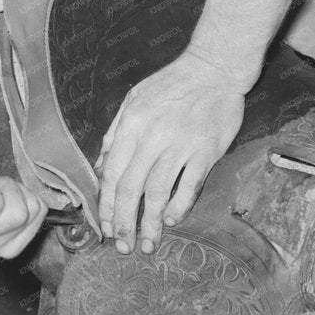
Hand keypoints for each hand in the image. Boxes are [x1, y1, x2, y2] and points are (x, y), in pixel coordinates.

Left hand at [96, 52, 244, 254]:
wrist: (213, 69)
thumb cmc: (170, 85)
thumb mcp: (133, 101)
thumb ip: (115, 135)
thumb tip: (101, 169)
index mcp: (131, 125)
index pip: (113, 173)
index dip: (108, 204)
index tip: (106, 227)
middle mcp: (153, 137)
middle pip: (133, 188)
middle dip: (124, 222)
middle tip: (122, 246)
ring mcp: (181, 145)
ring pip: (159, 192)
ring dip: (150, 223)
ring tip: (146, 244)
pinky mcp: (206, 150)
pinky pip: (189, 184)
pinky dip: (179, 205)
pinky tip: (170, 220)